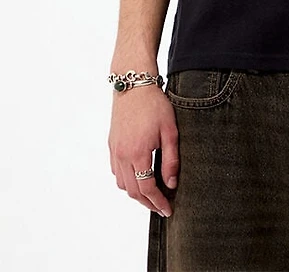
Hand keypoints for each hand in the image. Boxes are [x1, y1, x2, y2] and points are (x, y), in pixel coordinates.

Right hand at [108, 84, 179, 216]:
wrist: (133, 85)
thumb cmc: (154, 105)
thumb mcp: (170, 131)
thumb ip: (170, 159)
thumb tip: (171, 183)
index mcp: (138, 153)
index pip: (147, 188)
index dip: (158, 203)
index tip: (167, 210)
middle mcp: (122, 155)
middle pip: (133, 191)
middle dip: (147, 203)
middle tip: (161, 208)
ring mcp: (115, 151)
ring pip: (122, 184)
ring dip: (136, 194)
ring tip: (151, 196)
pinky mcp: (112, 145)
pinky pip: (116, 172)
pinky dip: (126, 181)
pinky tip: (137, 179)